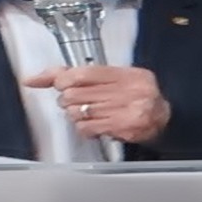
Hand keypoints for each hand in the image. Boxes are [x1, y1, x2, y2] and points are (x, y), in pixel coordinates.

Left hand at [23, 65, 171, 143]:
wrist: (165, 118)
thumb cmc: (137, 96)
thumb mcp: (116, 77)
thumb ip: (81, 75)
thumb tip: (37, 78)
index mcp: (124, 74)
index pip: (83, 74)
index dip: (63, 79)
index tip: (58, 83)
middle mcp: (126, 90)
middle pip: (76, 94)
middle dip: (68, 100)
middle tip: (75, 102)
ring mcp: (125, 110)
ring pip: (79, 113)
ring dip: (76, 115)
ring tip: (87, 114)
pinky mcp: (123, 127)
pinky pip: (87, 128)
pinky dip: (84, 128)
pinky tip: (93, 126)